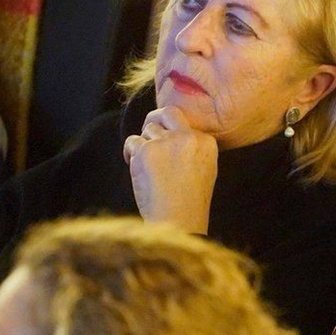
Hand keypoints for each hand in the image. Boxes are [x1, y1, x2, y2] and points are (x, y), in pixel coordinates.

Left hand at [123, 107, 218, 232]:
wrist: (179, 221)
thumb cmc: (189, 203)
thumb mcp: (203, 170)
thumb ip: (191, 149)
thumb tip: (169, 134)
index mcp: (206, 142)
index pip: (185, 123)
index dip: (172, 132)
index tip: (167, 147)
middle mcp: (188, 137)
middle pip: (167, 113)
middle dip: (154, 119)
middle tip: (147, 133)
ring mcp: (166, 142)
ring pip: (147, 130)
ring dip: (143, 145)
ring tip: (145, 166)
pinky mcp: (146, 151)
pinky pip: (132, 142)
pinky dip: (130, 153)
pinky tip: (134, 167)